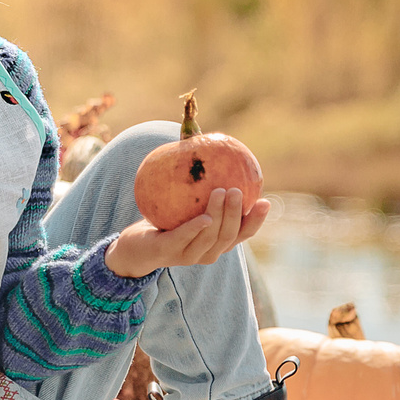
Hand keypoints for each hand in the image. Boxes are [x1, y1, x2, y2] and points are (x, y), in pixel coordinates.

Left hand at [105, 186, 270, 279]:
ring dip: (220, 215)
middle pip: (228, 235)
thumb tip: (208, 143)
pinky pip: (183, 239)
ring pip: (210, 238)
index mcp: (217, 242)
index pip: (242, 233)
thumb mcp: (186, 202)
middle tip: (237, 190)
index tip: (265, 201)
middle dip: (236, 213)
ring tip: (223, 191)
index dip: (256, 220)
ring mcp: (187, 256)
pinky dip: (196, 228)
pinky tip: (204, 216)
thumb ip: (202, 185)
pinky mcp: (166, 253)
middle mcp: (207, 253)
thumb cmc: (165, 219)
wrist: (134, 245)